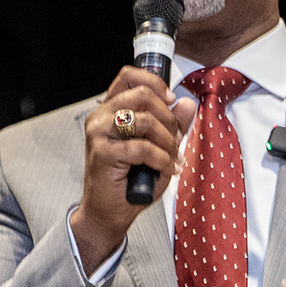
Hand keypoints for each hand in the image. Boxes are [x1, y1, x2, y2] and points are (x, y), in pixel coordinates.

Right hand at [71, 66, 196, 272]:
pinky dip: (161, 159)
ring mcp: (99, 133)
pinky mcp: (102, 153)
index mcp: (111, 109)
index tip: (171, 100)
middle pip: (143, 94)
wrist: (109, 211)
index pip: (129, 75)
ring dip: (167, 140)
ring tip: (172, 157)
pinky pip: (143, 147)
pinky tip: (165, 169)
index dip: (155, 83)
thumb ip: (173, 125)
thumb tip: (186, 103)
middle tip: (175, 140)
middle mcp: (101, 116)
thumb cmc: (130, 180)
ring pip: (145, 119)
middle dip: (168, 118)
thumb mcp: (159, 147)